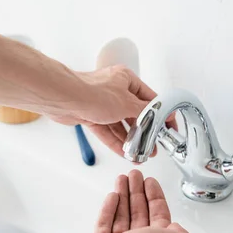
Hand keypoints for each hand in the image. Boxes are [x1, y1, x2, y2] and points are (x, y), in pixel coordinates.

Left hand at [52, 65, 177, 156]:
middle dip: (144, 131)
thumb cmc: (91, 92)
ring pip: (120, 125)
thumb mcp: (127, 103)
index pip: (150, 98)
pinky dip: (116, 142)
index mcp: (126, 79)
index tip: (169, 125)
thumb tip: (158, 114)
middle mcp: (115, 90)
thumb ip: (145, 111)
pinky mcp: (91, 116)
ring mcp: (102, 104)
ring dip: (130, 139)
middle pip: (135, 113)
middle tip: (154, 144)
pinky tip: (125, 152)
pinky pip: (108, 131)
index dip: (161, 113)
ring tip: (140, 152)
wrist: (64, 98)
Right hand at [69, 170, 191, 232]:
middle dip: (138, 192)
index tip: (150, 181)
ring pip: (123, 215)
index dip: (155, 197)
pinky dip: (110, 208)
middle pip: (140, 212)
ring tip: (121, 179)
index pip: (159, 215)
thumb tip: (178, 230)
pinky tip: (113, 196)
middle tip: (134, 176)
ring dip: (124, 195)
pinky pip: (106, 222)